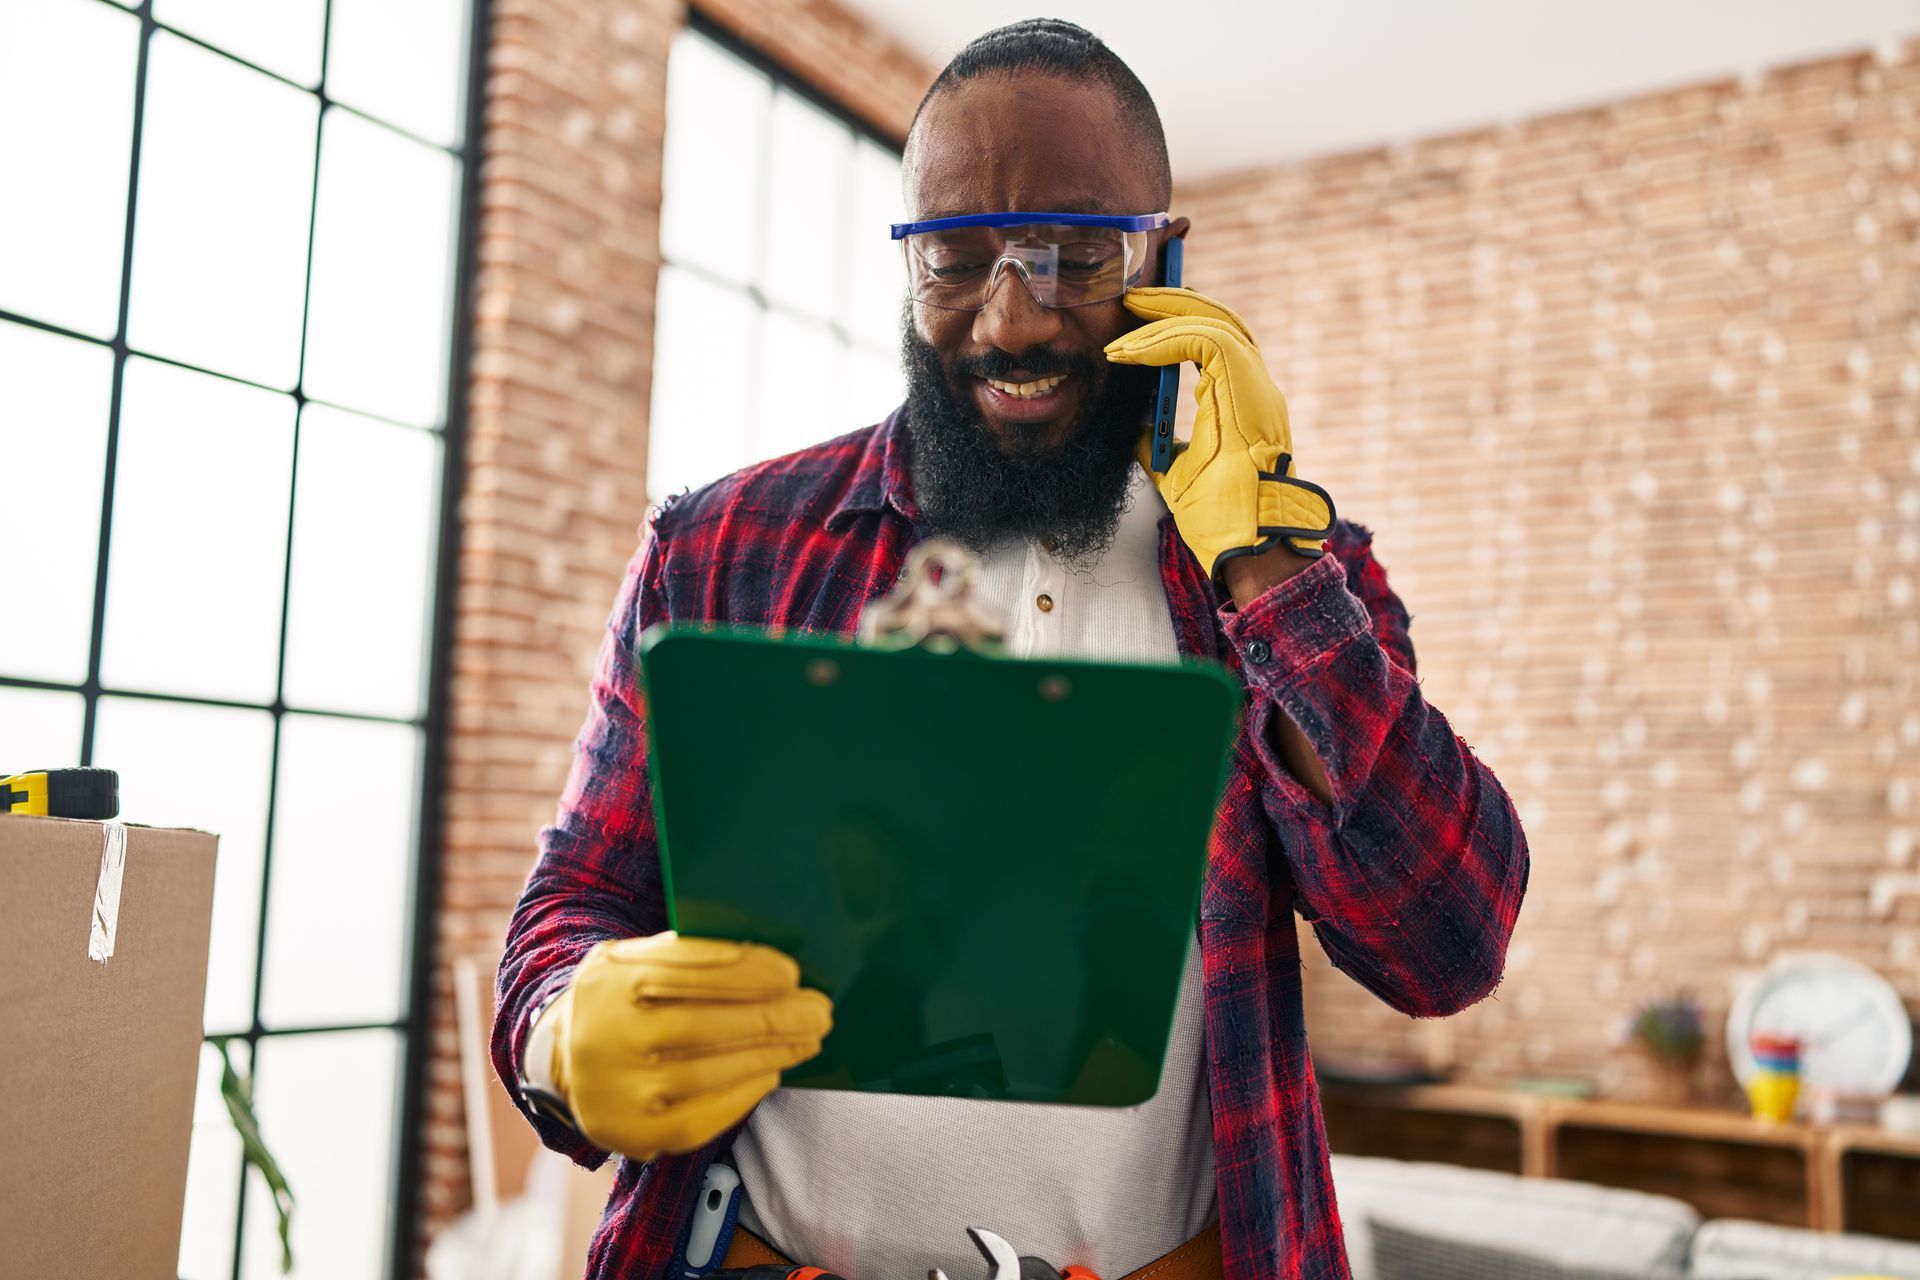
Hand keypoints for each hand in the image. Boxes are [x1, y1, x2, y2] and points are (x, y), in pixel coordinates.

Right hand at [546, 932, 831, 1159]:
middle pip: (700, 1026)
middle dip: (769, 1018)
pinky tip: (772, 1072)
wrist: (562, 1059)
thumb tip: (767, 959)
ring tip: (808, 1039)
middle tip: (818, 1011)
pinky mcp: (631, 1132)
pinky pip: (700, 1117)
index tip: (791, 973)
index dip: (742, 972)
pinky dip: (743, 1093)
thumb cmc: (621, 998)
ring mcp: (616, 1090)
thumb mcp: (634, 959)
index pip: (682, 970)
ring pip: (706, 1073)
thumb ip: (685, 953)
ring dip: (768, 1055)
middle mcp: (605, 1036)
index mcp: (609, 980)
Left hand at [1104, 287, 1334, 582]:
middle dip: (1173, 303)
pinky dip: (1166, 341)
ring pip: (1215, 323)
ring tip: (1127, 314)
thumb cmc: (1220, 516)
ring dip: (1166, 315)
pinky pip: (1207, 343)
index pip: (1215, 343)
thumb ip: (1158, 441)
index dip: (1177, 325)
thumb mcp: (1175, 471)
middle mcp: (1256, 387)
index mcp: (1243, 402)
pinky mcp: (1248, 390)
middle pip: (1219, 321)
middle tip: (1131, 297)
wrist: (1248, 541)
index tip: (1138, 320)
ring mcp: (1257, 387)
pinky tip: (1132, 351)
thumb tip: (1132, 423)